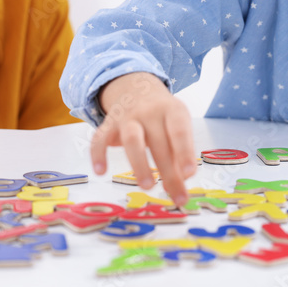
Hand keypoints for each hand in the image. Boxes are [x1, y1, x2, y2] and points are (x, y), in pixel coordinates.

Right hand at [91, 72, 196, 205]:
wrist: (136, 89)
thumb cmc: (163, 118)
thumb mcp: (176, 128)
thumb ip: (179, 154)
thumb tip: (180, 184)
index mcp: (172, 110)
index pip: (179, 130)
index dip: (184, 152)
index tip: (189, 174)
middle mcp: (149, 111)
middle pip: (158, 142)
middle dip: (167, 171)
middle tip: (177, 197)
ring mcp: (127, 117)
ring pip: (132, 139)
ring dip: (140, 164)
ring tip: (147, 186)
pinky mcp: (108, 124)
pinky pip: (99, 138)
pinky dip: (98, 154)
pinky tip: (101, 172)